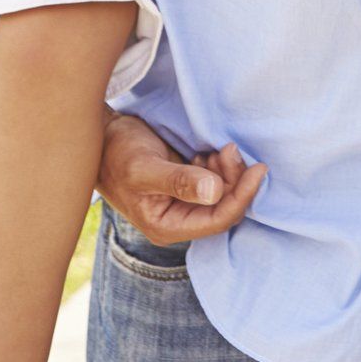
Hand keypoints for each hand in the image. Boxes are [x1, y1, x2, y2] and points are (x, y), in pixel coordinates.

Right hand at [96, 113, 265, 245]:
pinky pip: (217, 181)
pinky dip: (221, 165)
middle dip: (236, 179)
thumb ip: (179, 181)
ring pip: (224, 193)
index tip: (259, 169)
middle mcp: (178, 219)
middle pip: (225, 207)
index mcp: (167, 226)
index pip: (218, 221)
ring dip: (230, 171)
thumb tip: (214, 192)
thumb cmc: (116, 152)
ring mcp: (183, 202)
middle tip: (230, 149)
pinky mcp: (187, 185)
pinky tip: (211, 151)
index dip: (243, 197)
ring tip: (220, 148)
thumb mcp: (145, 167)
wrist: (102, 135)